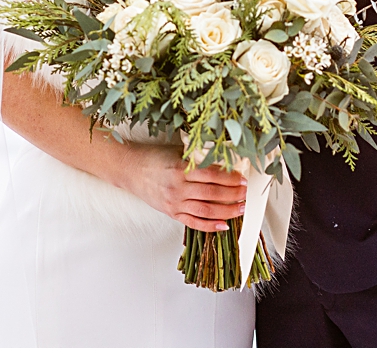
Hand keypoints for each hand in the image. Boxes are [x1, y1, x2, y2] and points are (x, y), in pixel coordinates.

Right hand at [117, 144, 246, 230]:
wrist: (131, 170)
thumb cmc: (155, 157)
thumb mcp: (178, 151)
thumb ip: (198, 157)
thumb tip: (224, 161)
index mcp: (181, 167)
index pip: (211, 174)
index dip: (229, 177)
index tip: (242, 178)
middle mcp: (178, 187)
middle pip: (211, 193)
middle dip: (232, 194)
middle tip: (246, 193)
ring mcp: (174, 202)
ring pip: (205, 210)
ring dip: (226, 211)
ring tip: (240, 208)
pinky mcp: (171, 213)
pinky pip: (193, 222)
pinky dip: (209, 226)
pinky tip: (223, 226)